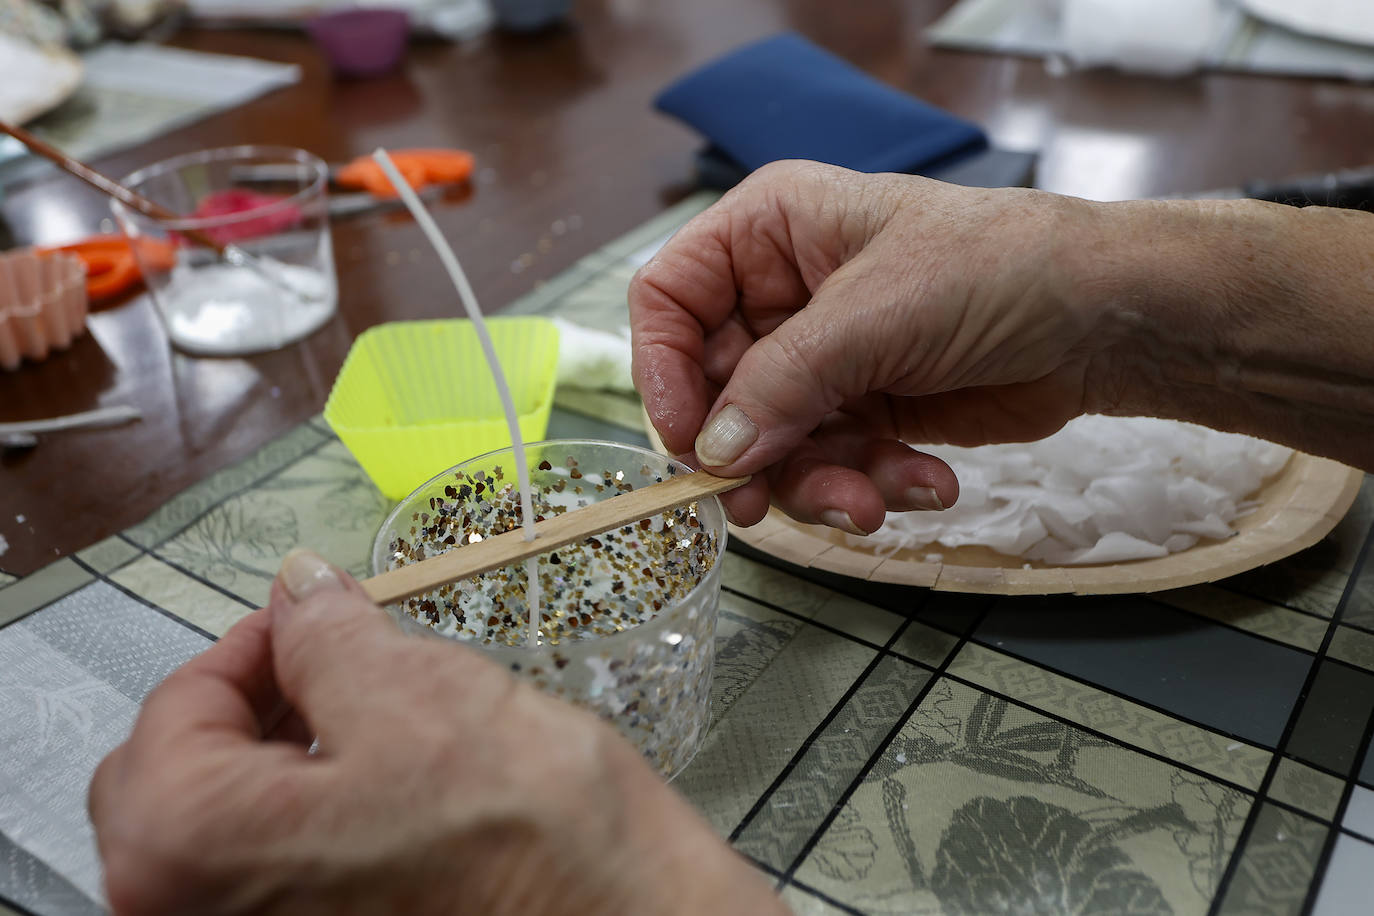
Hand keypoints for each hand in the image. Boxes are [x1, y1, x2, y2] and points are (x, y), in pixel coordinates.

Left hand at [89, 549, 784, 915]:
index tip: (314, 614)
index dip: (252, 643)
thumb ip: (322, 632)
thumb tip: (295, 590)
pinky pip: (282, 878)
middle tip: (344, 661)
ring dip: (291, 759)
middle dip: (260, 704)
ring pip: (235, 829)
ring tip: (382, 720)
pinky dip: (318, 819)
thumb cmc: (523, 828)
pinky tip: (393, 791)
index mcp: (186, 847)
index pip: (174, 711)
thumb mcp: (413, 688)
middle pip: (182, 778)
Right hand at [630, 160, 1114, 532]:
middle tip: (762, 506)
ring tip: (872, 500)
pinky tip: (925, 481)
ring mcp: (822, 359)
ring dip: (818, 484)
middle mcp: (782, 294)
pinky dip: (868, 486)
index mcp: (769, 231)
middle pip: (714, 389)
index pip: (668, 298)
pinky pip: (828, 467)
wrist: (1106, 320)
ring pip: (769, 443)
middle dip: (752, 451)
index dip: (662, 371)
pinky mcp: (861, 413)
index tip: (689, 440)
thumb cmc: (1000, 267)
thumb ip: (784, 382)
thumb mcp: (878, 313)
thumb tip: (715, 452)